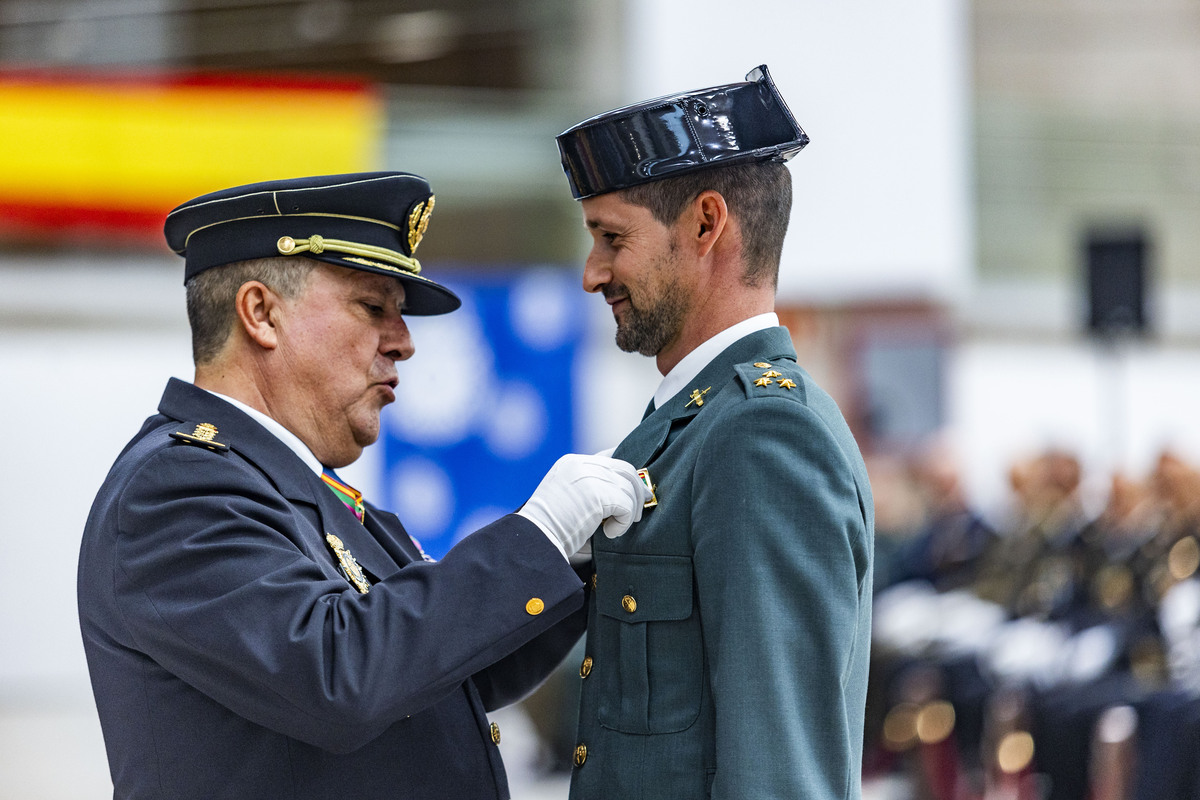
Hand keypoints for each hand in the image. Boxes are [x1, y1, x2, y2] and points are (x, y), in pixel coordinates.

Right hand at [517, 454, 649, 559]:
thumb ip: (596, 489)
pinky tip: (609, 533)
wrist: (534, 544)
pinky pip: (627, 504)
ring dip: (630, 511)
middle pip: (625, 468)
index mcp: (570, 464)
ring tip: (615, 529)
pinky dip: (624, 522)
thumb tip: (636, 490)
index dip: (627, 473)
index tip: (637, 490)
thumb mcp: (572, 501)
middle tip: (637, 514)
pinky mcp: (596, 494)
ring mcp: (587, 476)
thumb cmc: (553, 531)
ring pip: (629, 486)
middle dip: (637, 491)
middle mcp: (579, 464)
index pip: (610, 455)